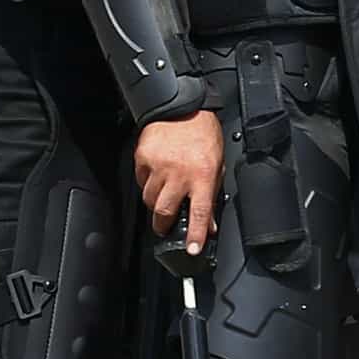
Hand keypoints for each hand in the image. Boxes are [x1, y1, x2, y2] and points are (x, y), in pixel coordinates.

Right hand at [135, 111, 224, 256]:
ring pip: (150, 200)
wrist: (181, 108)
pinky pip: (141, 182)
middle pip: (164, 212)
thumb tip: (209, 221)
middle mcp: (179, 174)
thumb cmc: (203, 134)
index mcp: (203, 175)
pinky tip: (157, 175)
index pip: (200, 212)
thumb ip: (211, 193)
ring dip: (156, 203)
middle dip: (164, 225)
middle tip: (166, 227)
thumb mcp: (217, 164)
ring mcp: (158, 168)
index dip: (196, 234)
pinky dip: (148, 184)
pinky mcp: (142, 160)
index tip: (192, 249)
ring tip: (165, 192)